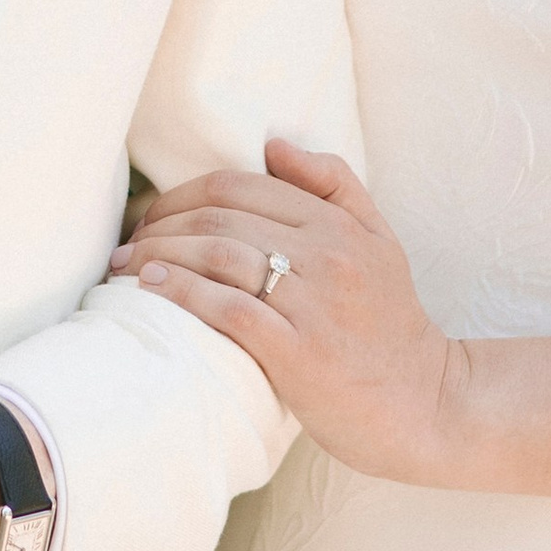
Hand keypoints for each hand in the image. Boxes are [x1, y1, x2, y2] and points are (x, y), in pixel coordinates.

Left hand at [113, 138, 462, 484]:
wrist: (424, 405)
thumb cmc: (392, 325)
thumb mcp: (381, 240)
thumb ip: (335, 185)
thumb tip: (274, 145)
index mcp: (339, 224)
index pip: (242, 185)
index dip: (183, 194)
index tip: (153, 215)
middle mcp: (328, 254)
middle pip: (220, 217)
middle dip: (161, 224)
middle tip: (129, 242)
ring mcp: (313, 303)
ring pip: (217, 255)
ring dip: (158, 256)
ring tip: (127, 267)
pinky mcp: (298, 352)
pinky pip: (226, 308)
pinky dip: (180, 292)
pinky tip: (149, 290)